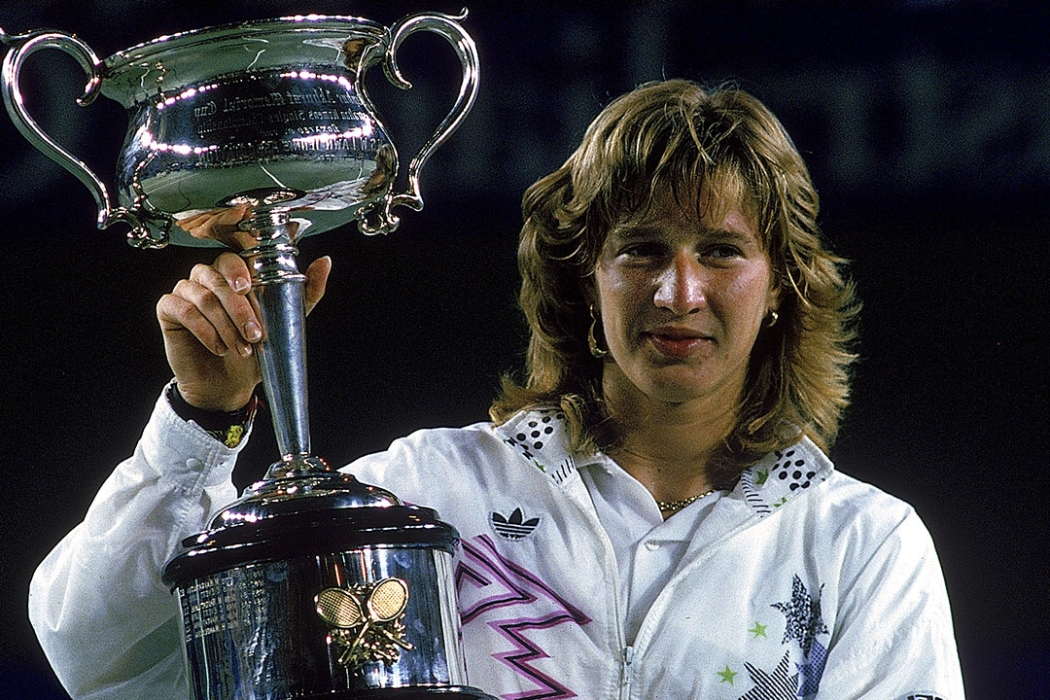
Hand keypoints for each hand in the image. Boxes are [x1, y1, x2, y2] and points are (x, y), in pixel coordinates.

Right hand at [156, 252, 331, 411]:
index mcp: (234, 275)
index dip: (239, 270)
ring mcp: (186, 291)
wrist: (229, 383)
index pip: (232, 258)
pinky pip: (180, 308)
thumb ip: (305, 292)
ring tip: (240, 348)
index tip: (249, 288)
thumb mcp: (286, 321)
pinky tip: (218, 347)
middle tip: (255, 334)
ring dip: (224, 324)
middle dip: (238, 307)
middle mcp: (207, 278)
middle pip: (215, 276)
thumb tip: (325, 262)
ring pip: (201, 295)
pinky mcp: (169, 310)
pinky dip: (202, 329)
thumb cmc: (254, 350)